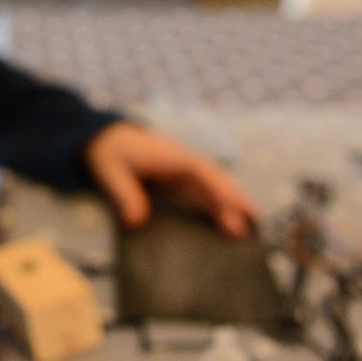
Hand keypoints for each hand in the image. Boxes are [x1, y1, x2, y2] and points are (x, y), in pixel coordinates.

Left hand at [83, 121, 256, 237]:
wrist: (107, 139)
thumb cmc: (110, 153)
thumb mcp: (111, 173)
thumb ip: (124, 196)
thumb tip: (136, 222)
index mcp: (169, 156)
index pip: (199, 172)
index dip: (217, 188)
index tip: (232, 206)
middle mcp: (182, 161)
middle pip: (214, 178)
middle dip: (234, 196)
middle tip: (254, 219)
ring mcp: (184, 170)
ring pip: (213, 185)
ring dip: (231, 201)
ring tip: (252, 222)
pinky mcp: (181, 180)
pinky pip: (204, 191)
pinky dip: (218, 203)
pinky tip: (228, 220)